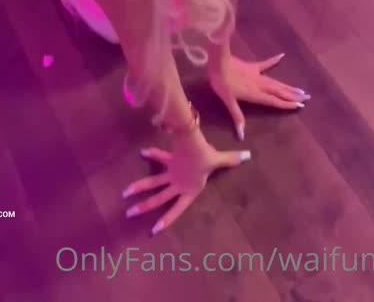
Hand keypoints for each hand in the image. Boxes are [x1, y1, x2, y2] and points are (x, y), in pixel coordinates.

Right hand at [122, 133, 250, 234]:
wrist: (192, 142)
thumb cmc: (206, 156)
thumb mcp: (220, 160)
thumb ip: (233, 160)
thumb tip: (249, 155)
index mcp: (188, 190)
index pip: (176, 209)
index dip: (166, 220)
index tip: (153, 230)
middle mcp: (176, 185)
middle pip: (157, 199)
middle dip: (143, 207)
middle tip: (129, 213)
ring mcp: (170, 173)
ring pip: (151, 183)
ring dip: (138, 188)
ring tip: (124, 193)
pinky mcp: (168, 160)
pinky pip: (159, 158)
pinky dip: (152, 154)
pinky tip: (142, 153)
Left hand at [208, 53, 309, 139]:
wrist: (219, 61)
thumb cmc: (222, 83)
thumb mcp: (228, 101)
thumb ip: (237, 116)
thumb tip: (242, 135)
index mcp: (256, 94)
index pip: (274, 101)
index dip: (287, 104)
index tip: (300, 105)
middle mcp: (261, 85)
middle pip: (280, 91)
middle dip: (293, 95)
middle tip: (307, 97)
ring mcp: (258, 74)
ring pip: (276, 81)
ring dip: (288, 85)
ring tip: (300, 88)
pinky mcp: (253, 66)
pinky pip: (266, 64)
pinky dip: (274, 60)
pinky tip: (282, 56)